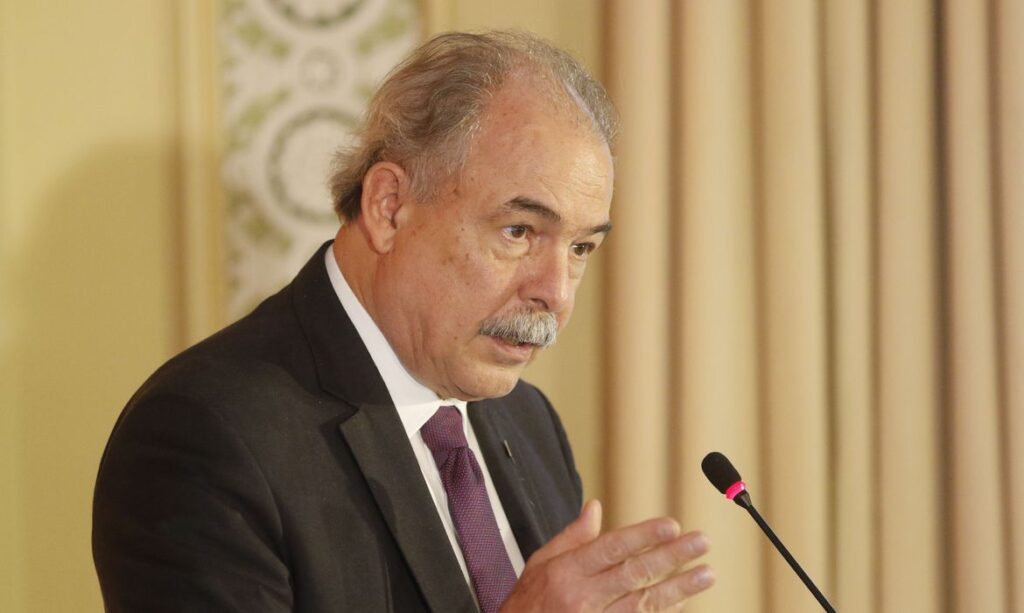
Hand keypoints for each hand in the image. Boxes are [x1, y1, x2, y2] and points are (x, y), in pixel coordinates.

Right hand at [501, 500, 713, 611]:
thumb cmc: (528, 602)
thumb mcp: (540, 562)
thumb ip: (572, 536)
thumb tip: (596, 507)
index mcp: (567, 571)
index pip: (612, 548)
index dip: (644, 536)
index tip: (672, 525)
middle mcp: (583, 597)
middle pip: (635, 574)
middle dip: (671, 557)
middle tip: (701, 542)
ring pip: (645, 603)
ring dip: (679, 589)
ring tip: (706, 574)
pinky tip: (684, 602)